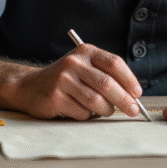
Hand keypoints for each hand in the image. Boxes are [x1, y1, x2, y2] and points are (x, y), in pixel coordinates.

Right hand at [10, 43, 142, 120]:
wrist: (30, 86)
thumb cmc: (65, 79)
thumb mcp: (84, 66)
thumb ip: (105, 74)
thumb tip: (132, 95)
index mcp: (85, 52)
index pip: (114, 63)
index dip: (129, 79)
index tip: (137, 93)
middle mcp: (74, 63)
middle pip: (107, 84)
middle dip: (124, 100)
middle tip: (133, 110)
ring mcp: (63, 80)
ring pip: (96, 101)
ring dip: (106, 110)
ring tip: (105, 111)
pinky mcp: (55, 98)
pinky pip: (82, 112)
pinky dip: (87, 116)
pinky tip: (81, 110)